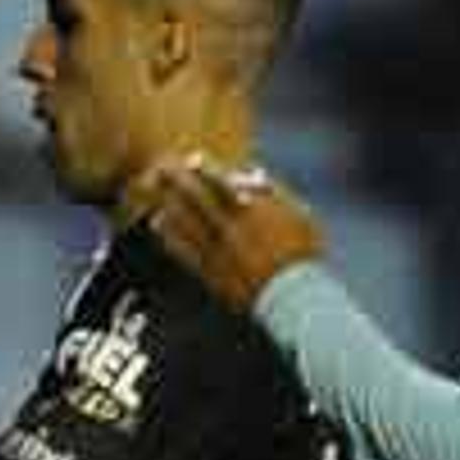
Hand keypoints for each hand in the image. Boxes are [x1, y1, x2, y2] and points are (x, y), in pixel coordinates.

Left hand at [128, 151, 325, 312]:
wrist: (295, 299)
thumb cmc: (304, 255)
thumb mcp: (300, 216)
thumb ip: (276, 194)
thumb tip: (253, 175)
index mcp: (253, 211)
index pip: (221, 182)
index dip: (204, 169)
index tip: (193, 160)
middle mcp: (230, 228)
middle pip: (195, 198)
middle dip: (176, 180)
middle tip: (161, 168)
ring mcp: (218, 252)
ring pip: (184, 222)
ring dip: (167, 203)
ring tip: (155, 191)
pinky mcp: (211, 273)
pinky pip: (182, 250)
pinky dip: (168, 234)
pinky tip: (159, 223)